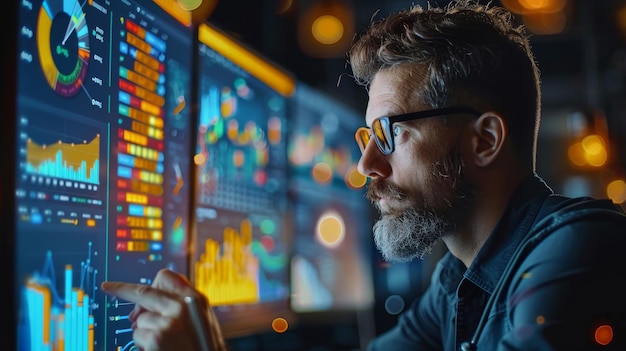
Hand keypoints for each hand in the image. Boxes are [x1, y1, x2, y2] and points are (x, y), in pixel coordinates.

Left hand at [101, 268, 226, 350]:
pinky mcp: (156, 339)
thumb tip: (157, 297)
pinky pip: (137, 335)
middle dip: (121, 289)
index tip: (134, 278)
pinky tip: (158, 349)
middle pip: (143, 292)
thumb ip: (184, 305)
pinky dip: (143, 344)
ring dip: (144, 330)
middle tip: (108, 287)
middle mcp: (182, 307)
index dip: (147, 280)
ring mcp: (168, 322)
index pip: (166, 277)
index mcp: (196, 299)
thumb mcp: (202, 321)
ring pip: (140, 319)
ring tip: (162, 342)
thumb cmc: (205, 348)